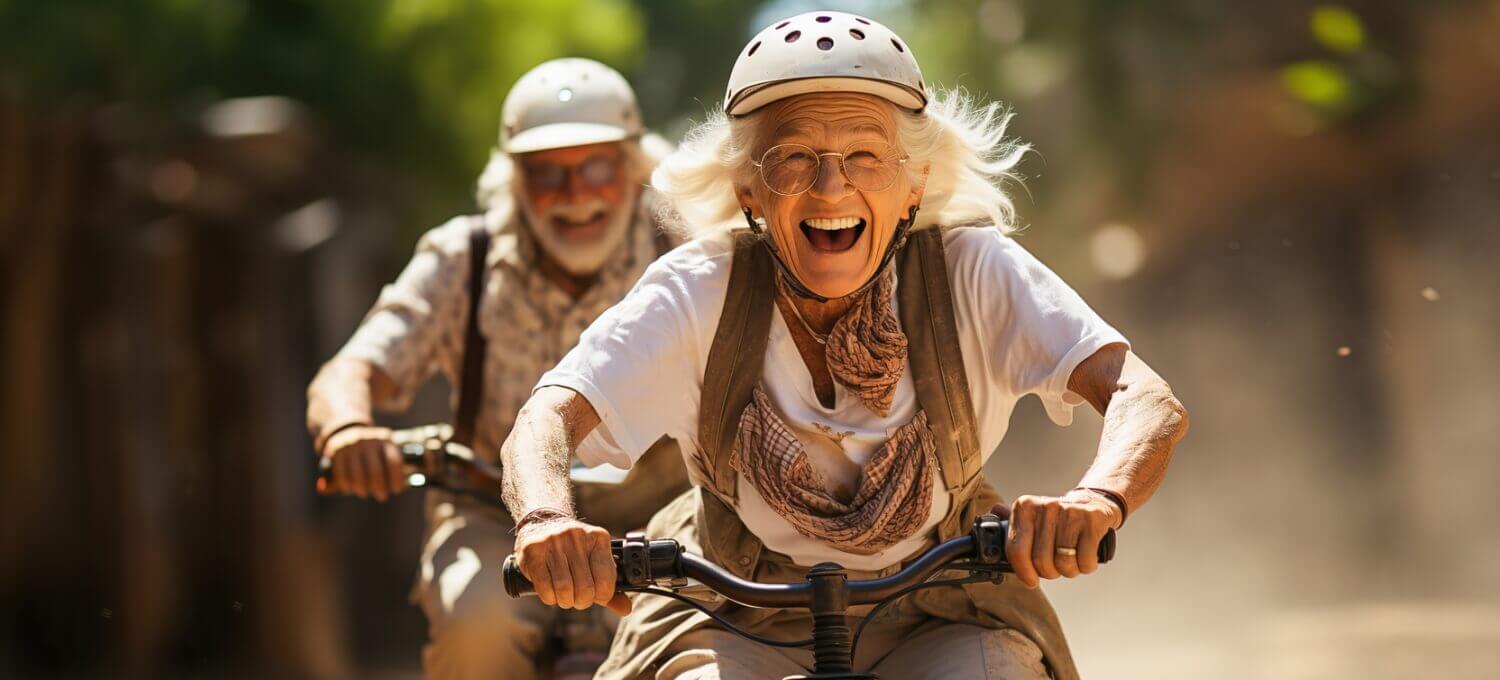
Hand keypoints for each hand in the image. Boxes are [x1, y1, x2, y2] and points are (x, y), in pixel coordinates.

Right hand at [322, 425, 406, 500]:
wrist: (346, 431)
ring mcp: (352, 445)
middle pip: (376, 472)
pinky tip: (350, 489)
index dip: (396, 479)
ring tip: (364, 492)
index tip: (396, 489)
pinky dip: (346, 486)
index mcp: (386, 440)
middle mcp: (369, 441)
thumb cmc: (372, 451)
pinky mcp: (337, 451)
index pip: (394, 462)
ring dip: (362, 489)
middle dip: (379, 488)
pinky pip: (341, 475)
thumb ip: (395, 468)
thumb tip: (404, 486)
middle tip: (382, 496)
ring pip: (357, 476)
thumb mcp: (385, 452)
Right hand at [514, 517, 630, 615]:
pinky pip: (545, 587)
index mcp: (598, 538)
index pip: (606, 580)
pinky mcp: (533, 550)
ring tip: (565, 597)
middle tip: (577, 600)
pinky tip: (551, 593)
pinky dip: (550, 598)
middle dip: (582, 601)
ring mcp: (554, 541)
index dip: (602, 596)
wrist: (542, 523)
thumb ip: (608, 586)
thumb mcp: (594, 560)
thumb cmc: (572, 550)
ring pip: (564, 589)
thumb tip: (626, 609)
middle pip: (585, 588)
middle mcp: (577, 536)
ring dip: (565, 601)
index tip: (596, 596)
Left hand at [999, 490, 1121, 587]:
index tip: (1030, 579)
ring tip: (1070, 561)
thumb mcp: (1032, 517)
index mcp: (1024, 508)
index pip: (1016, 551)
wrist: (1093, 503)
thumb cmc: (1057, 520)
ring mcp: (1069, 513)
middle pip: (1041, 562)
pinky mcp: (1091, 521)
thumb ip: (1010, 523)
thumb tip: (990, 520)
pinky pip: (1085, 560)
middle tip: (1055, 567)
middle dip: (1049, 572)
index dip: (1023, 572)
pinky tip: (1085, 556)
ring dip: (1068, 571)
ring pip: (1063, 563)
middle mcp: (1045, 507)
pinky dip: (1086, 566)